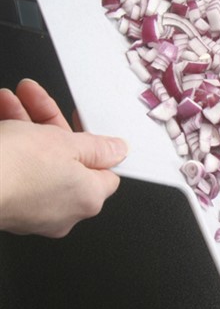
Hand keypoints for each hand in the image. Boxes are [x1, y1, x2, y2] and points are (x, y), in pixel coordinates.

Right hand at [0, 79, 127, 236]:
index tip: (78, 122)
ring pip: (36, 161)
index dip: (93, 142)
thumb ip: (96, 146)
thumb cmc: (14, 168)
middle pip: (65, 159)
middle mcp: (63, 212)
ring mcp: (33, 212)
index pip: (104, 170)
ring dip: (24, 124)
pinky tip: (0, 115)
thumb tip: (118, 150)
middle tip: (34, 97)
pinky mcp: (7, 205)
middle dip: (47, 121)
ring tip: (9, 99)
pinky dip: (9, 143)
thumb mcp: (64, 143)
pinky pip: (15, 170)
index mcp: (87, 198)